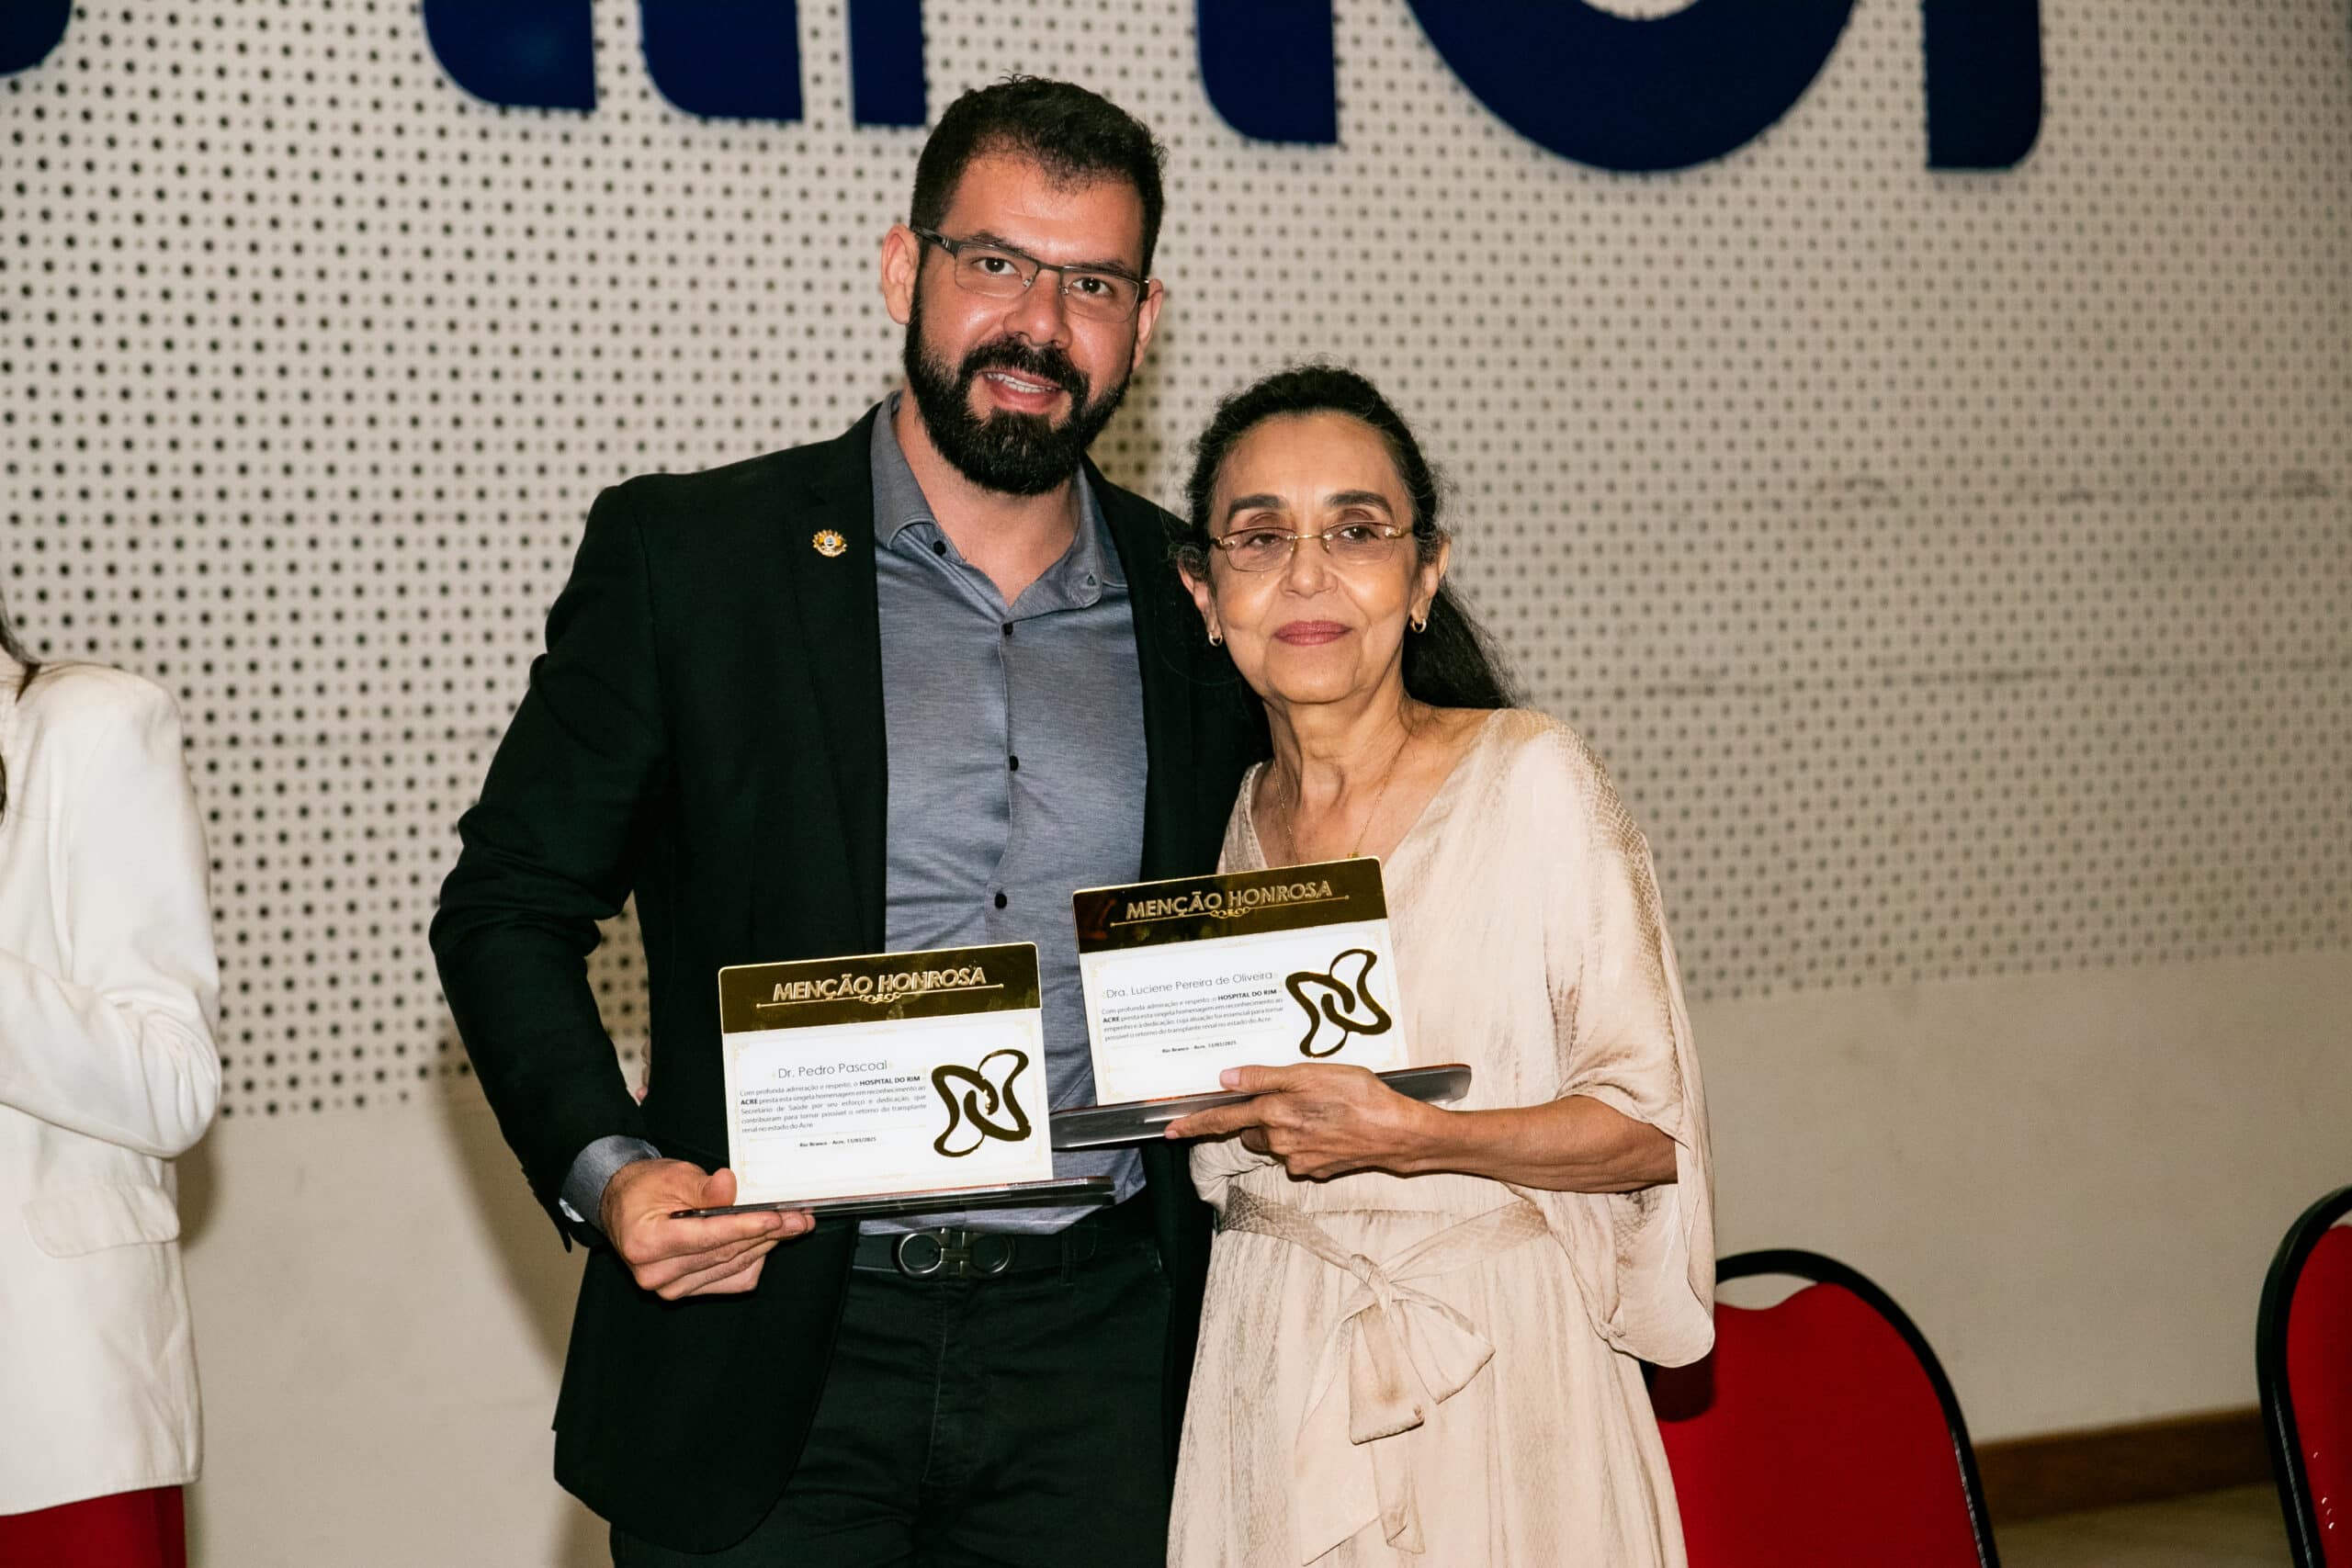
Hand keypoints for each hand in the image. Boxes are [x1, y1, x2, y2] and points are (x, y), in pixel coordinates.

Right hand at [599, 1159, 811, 1299]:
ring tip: (793, 1224)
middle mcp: (656, 1274)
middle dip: (766, 1233)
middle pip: (724, 1253)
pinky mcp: (688, 1290)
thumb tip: (729, 1186)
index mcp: (646, 1244)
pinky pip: (732, 1279)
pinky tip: (766, 1239)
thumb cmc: (646, 1188)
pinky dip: (752, 1259)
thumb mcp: (673, 1176)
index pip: (706, 1237)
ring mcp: (672, 1287)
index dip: (744, 1227)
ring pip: (732, 1267)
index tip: (776, 1218)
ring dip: (765, 1245)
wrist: (626, 1206)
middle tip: (799, 1217)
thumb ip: (704, 1187)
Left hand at [1162, 1064, 1440, 1181]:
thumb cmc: (1358, 1096)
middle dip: (1260, 1118)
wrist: (1396, 1133)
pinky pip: (1300, 1154)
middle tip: (1292, 1098)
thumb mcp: (1309, 1073)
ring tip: (1320, 1110)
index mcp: (1273, 1114)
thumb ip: (1264, 1077)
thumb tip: (1226, 1078)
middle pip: (1252, 1131)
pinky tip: (1332, 1127)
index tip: (1170, 1130)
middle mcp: (1280, 1143)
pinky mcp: (1318, 1171)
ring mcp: (1299, 1160)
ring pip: (1277, 1143)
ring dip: (1286, 1128)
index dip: (1195, 1124)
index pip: (1222, 1120)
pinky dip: (1309, 1141)